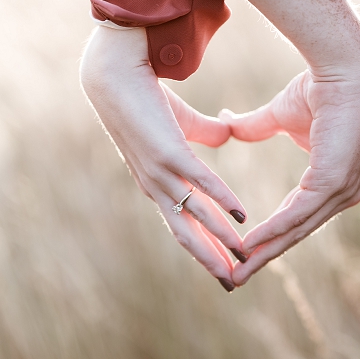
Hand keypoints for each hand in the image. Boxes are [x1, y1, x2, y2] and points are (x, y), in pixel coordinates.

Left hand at [80, 26, 247, 290]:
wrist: (115, 75)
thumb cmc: (146, 96)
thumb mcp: (181, 122)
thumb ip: (205, 133)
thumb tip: (227, 134)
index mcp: (157, 183)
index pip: (182, 225)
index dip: (202, 248)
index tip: (223, 267)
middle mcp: (156, 185)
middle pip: (185, 234)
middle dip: (210, 260)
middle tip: (232, 282)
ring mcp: (160, 172)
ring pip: (195, 216)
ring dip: (221, 239)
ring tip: (243, 257)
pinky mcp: (167, 152)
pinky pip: (200, 183)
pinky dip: (222, 201)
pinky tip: (242, 216)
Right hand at [221, 68, 359, 285]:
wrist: (339, 69)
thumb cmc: (316, 88)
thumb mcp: (277, 117)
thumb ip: (253, 127)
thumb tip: (226, 122)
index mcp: (331, 183)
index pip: (296, 219)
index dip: (268, 238)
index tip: (241, 254)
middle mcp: (341, 193)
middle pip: (296, 234)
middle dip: (263, 257)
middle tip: (236, 279)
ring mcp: (340, 190)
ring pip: (296, 230)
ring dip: (264, 252)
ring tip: (238, 270)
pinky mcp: (333, 182)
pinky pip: (298, 214)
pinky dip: (273, 231)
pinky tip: (250, 245)